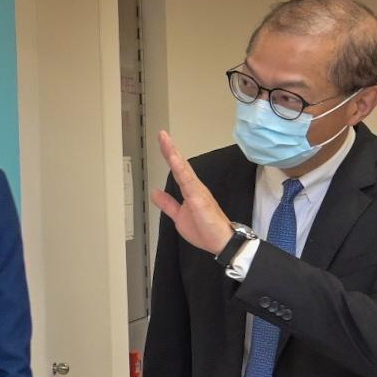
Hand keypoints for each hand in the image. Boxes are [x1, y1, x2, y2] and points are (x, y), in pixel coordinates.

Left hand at [149, 131, 234, 254]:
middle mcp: (194, 187)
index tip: (162, 141)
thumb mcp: (178, 216)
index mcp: (190, 190)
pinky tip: (174, 160)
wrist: (221, 243)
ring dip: (174, 154)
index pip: (177, 169)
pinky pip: (188, 182)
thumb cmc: (205, 230)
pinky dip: (181, 170)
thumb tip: (155, 192)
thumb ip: (168, 204)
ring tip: (165, 140)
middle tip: (162, 134)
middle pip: (180, 165)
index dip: (169, 155)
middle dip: (170, 149)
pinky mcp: (199, 199)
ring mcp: (198, 192)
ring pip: (183, 169)